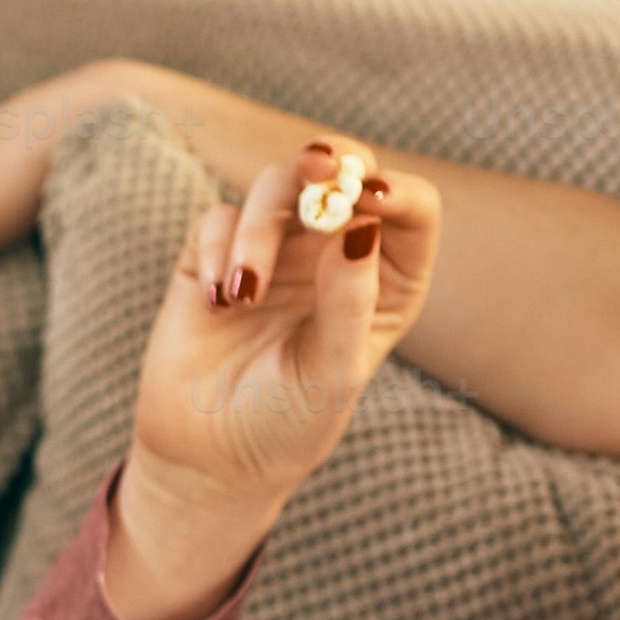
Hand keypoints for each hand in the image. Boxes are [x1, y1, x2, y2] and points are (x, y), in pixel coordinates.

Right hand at [95, 141, 437, 619]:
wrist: (209, 458)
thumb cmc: (287, 423)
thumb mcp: (331, 374)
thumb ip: (348, 303)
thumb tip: (360, 228)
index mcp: (384, 279)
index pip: (410, 211)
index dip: (395, 192)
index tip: (368, 201)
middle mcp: (334, 253)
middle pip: (345, 171)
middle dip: (332, 161)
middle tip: (317, 168)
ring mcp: (275, 249)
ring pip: (276, 187)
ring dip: (259, 230)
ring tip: (244, 294)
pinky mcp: (215, 255)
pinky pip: (217, 219)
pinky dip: (217, 251)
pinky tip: (217, 302)